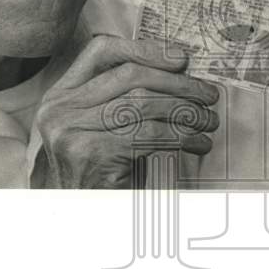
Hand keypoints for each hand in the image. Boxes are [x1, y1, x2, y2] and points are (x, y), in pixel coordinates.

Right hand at [31, 36, 220, 187]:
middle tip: (209, 95)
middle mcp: (59, 109)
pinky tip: (197, 144)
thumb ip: (122, 98)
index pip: (101, 51)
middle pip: (130, 76)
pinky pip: (148, 135)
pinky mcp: (90, 153)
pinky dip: (182, 137)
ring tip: (208, 121)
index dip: (144, 49)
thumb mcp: (102, 129)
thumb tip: (177, 69)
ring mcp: (70, 130)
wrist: (79, 220)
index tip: (181, 59)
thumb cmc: (100, 175)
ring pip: (144, 104)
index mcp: (60, 96)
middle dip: (178, 83)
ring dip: (186, 112)